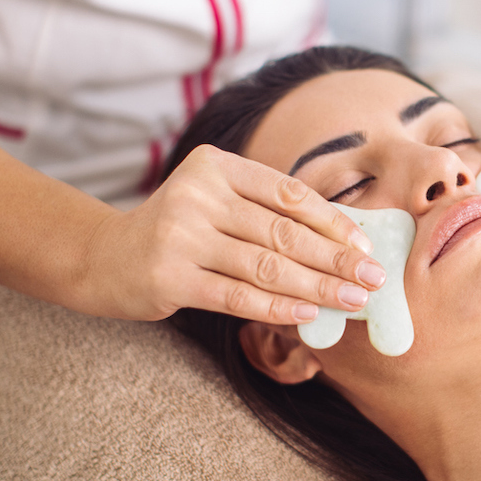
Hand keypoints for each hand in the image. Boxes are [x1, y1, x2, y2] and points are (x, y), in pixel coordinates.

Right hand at [82, 144, 384, 323]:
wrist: (105, 258)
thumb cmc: (180, 231)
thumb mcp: (217, 203)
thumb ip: (266, 212)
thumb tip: (344, 242)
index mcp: (216, 166)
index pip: (288, 193)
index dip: (332, 222)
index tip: (365, 247)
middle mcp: (198, 194)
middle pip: (283, 232)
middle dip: (335, 259)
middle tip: (374, 279)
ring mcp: (181, 236)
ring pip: (266, 267)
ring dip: (317, 287)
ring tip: (353, 301)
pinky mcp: (170, 277)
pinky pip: (237, 297)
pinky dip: (278, 307)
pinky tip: (310, 314)